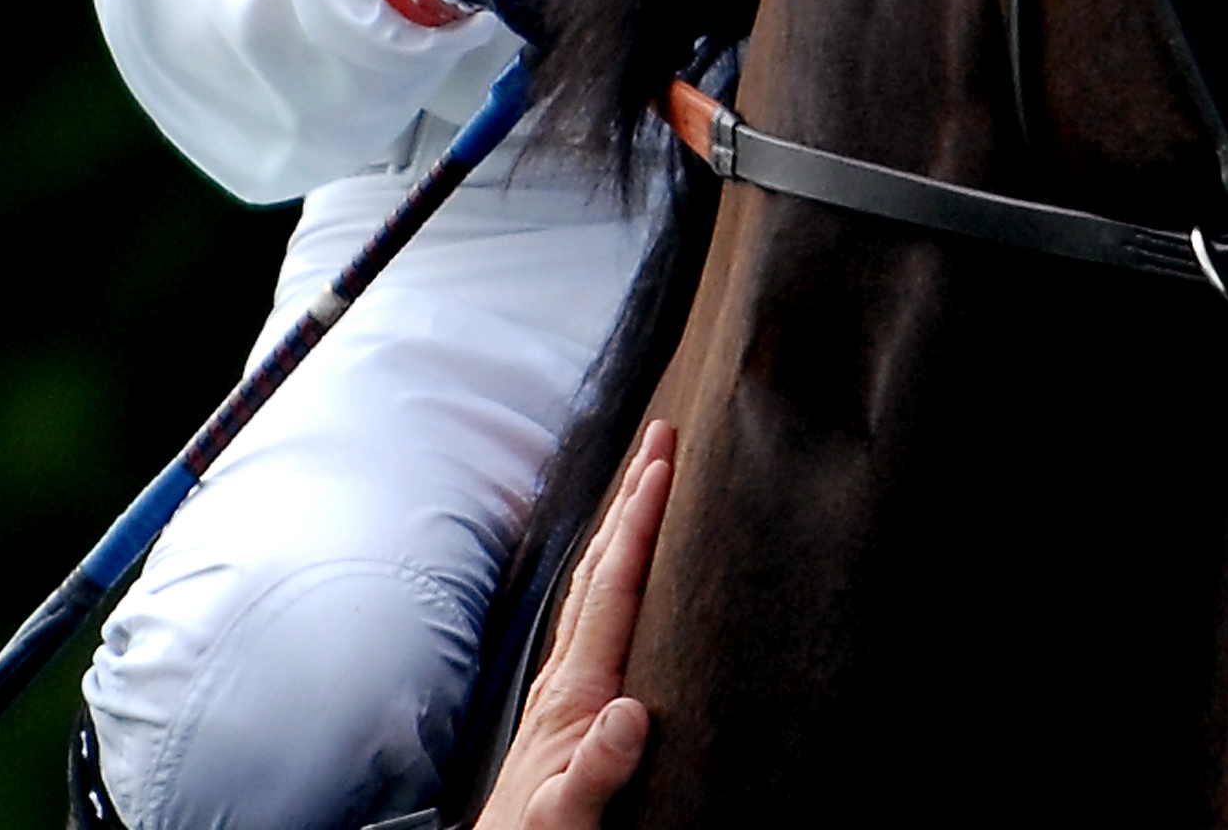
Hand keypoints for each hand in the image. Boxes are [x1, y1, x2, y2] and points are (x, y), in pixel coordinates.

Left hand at [474, 420, 674, 829]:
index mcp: (576, 689)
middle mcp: (566, 673)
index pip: (614, 588)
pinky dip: (614, 571)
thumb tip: (629, 714)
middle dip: (632, 496)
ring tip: (646, 478)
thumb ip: (597, 768)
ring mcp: (563, 683)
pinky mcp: (567, 702)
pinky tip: (621, 571)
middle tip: (661, 435)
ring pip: (596, 582)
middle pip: (603, 564)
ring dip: (622, 523)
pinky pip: (594, 613)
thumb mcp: (570, 817)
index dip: (641, 523)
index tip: (665, 464)